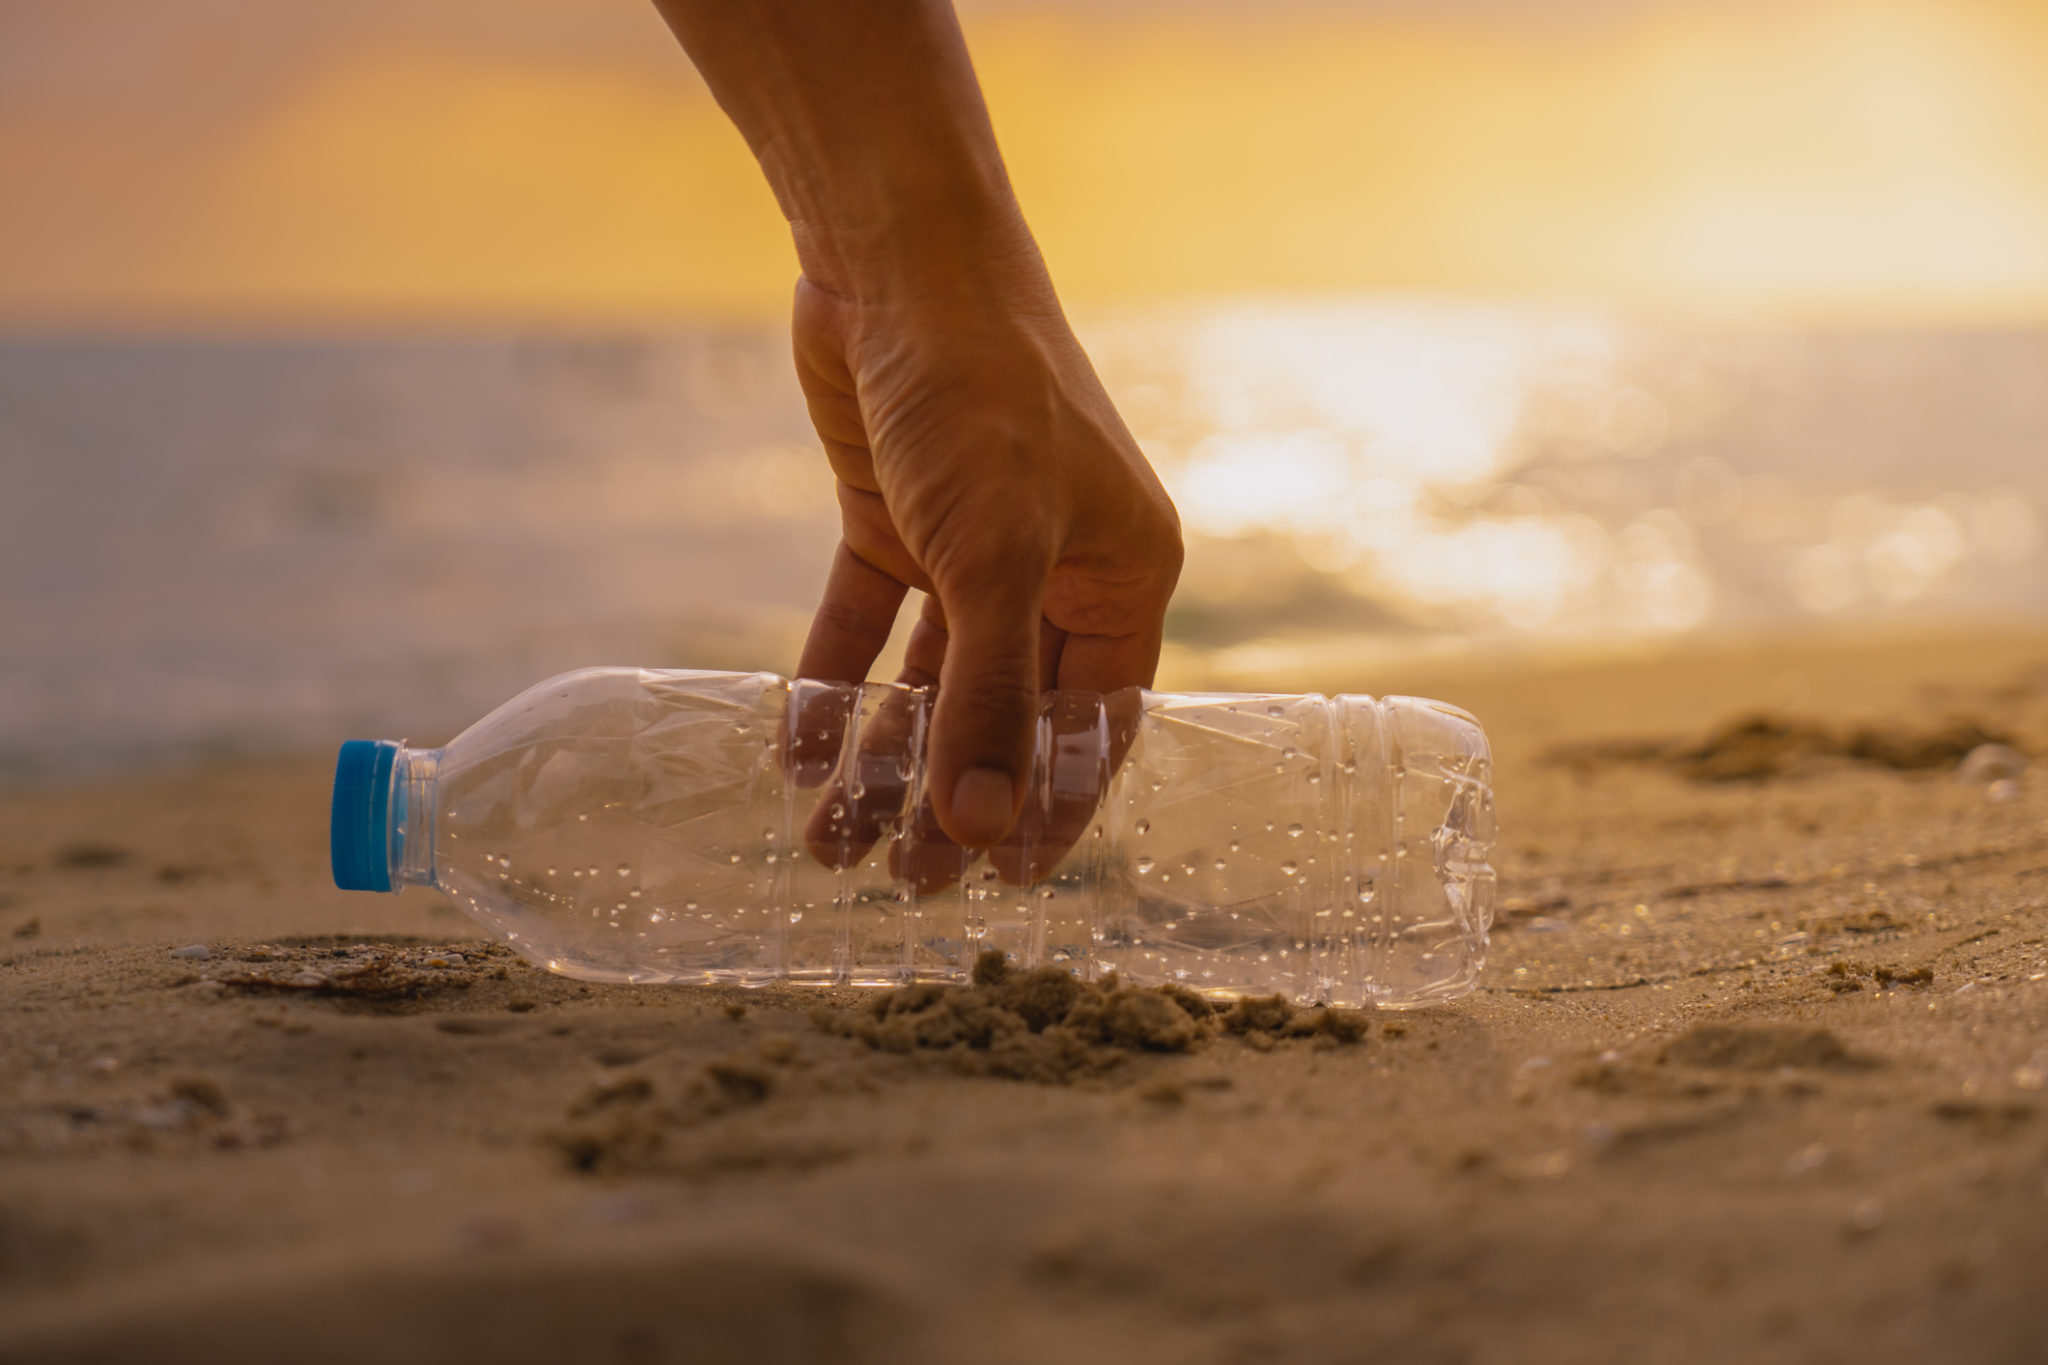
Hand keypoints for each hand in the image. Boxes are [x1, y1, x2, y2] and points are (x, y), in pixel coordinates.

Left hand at [788, 225, 1180, 855]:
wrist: (897, 261)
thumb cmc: (985, 395)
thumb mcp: (994, 556)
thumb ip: (987, 697)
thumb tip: (982, 831)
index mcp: (1122, 574)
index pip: (1095, 720)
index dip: (1053, 804)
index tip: (1007, 884)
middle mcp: (1054, 566)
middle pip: (1005, 711)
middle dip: (954, 796)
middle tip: (905, 882)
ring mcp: (970, 544)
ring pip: (929, 680)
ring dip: (883, 758)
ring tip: (832, 843)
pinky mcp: (894, 518)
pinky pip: (863, 625)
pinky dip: (831, 685)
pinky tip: (796, 751)